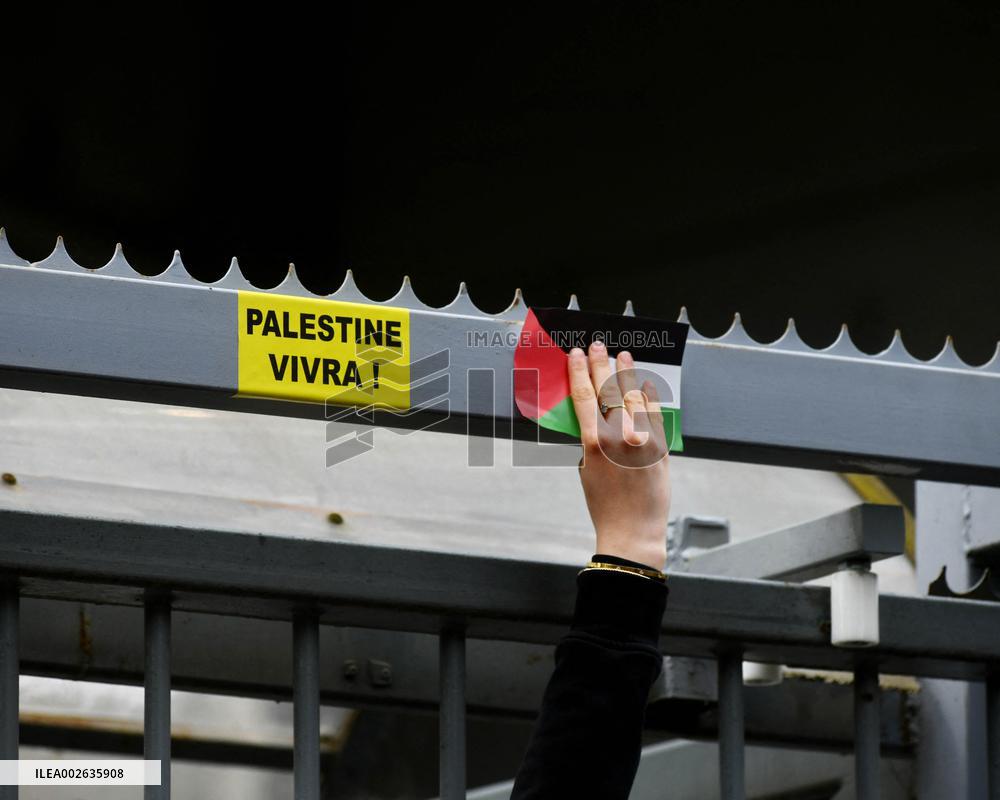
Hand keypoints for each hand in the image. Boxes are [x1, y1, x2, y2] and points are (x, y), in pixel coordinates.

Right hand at [568, 341, 670, 570]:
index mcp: (593, 442)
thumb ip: (591, 440)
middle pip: (608, 389)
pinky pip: (656, 414)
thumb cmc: (604, 503)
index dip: (579, 372)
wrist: (632, 530)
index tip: (576, 354)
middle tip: (598, 345)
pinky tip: (647, 382)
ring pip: (633, 397)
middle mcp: (618, 437)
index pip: (584, 396)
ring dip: (627, 373)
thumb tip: (597, 414)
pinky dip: (651, 396)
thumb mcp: (586, 469)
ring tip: (623, 356)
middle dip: (601, 364)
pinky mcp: (661, 447)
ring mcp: (643, 440)